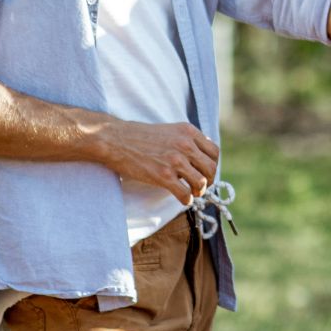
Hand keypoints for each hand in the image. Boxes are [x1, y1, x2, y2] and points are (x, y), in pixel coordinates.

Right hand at [95, 119, 220, 203]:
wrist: (116, 140)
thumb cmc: (140, 137)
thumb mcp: (170, 130)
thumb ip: (187, 140)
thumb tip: (201, 155)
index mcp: (189, 132)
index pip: (214, 152)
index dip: (213, 164)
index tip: (207, 171)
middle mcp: (185, 145)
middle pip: (211, 168)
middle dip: (209, 180)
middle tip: (202, 186)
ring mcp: (175, 160)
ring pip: (201, 182)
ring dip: (199, 191)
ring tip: (193, 193)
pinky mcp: (163, 175)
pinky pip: (185, 193)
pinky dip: (187, 200)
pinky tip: (183, 200)